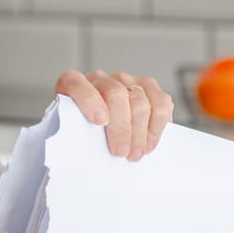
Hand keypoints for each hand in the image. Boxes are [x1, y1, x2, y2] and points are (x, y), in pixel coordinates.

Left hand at [54, 70, 173, 160]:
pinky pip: (161, 103)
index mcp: (72, 85)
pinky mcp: (148, 86)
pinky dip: (157, 126)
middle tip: (121, 152)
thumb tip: (84, 151)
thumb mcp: (72, 134)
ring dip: (140, 133)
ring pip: (140, 101)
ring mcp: (126, 80)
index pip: (75, 83)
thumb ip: (74, 134)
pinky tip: (149, 143)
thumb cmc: (84, 133)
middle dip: (121, 128)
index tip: (99, 122)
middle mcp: (100, 78)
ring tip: (136, 153)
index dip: (88, 100)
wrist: (99, 128)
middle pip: (116, 95)